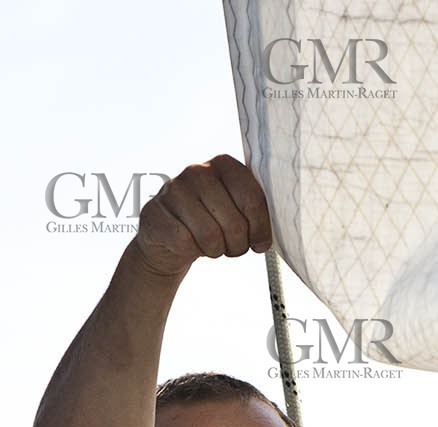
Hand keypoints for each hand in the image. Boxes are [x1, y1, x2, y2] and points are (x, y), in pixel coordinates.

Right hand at [130, 154, 271, 276]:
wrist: (170, 239)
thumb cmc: (213, 223)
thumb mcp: (238, 210)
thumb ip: (258, 209)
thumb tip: (283, 223)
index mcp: (223, 164)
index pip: (251, 197)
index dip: (260, 227)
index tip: (260, 243)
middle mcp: (196, 171)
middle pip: (234, 221)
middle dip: (239, 245)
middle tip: (235, 247)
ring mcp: (172, 190)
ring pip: (210, 235)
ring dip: (217, 250)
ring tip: (214, 246)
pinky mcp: (154, 213)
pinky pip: (186, 242)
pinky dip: (193, 252)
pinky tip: (190, 245)